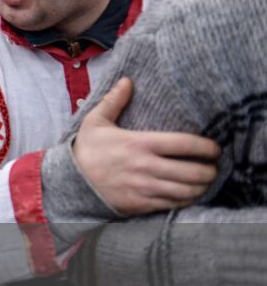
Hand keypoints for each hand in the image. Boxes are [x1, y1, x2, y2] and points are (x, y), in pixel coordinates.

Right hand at [70, 78, 218, 215]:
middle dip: (210, 170)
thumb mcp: (95, 122)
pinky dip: (187, 200)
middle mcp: (146, 167)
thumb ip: (113, 101)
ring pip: (187, 190)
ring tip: (205, 181)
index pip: (185, 144)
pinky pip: (174, 204)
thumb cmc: (86, 150)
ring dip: (202, 187)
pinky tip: (189, 194)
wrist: (70, 183)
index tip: (214, 148)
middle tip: (213, 166)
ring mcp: (145, 188)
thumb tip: (127, 80)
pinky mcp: (142, 204)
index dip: (207, 147)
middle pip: (193, 171)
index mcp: (139, 143)